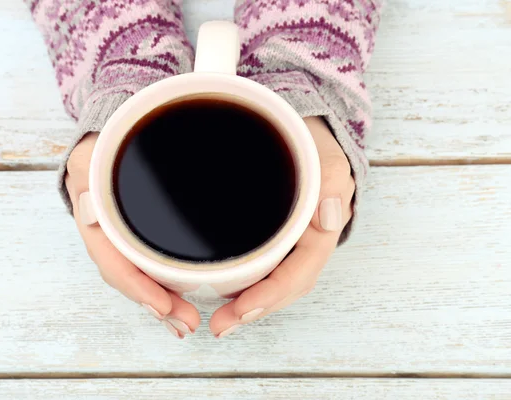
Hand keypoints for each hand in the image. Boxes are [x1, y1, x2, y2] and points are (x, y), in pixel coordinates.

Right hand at [65, 132, 200, 338]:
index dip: (137, 288)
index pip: (114, 264)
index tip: (163, 308)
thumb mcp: (88, 153)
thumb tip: (90, 207)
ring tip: (185, 322)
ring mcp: (124, 238)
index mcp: (93, 221)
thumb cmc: (102, 145)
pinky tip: (178, 300)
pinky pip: (150, 265)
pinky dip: (163, 285)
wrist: (107, 142)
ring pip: (141, 278)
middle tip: (186, 324)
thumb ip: (86, 169)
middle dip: (156, 305)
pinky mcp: (141, 236)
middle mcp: (108, 236)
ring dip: (162, 303)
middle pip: (131, 279)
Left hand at [209, 116, 354, 337]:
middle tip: (219, 327)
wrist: (296, 132)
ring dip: (247, 304)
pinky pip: (261, 267)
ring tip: (218, 321)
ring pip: (271, 282)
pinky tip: (223, 289)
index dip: (272, 295)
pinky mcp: (268, 237)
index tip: (240, 311)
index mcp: (318, 230)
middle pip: (284, 288)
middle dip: (254, 310)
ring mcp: (286, 242)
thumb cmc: (310, 143)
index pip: (299, 273)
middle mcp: (303, 243)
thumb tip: (328, 216)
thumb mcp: (326, 152)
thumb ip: (333, 176)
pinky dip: (244, 283)